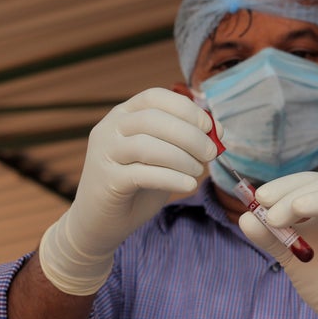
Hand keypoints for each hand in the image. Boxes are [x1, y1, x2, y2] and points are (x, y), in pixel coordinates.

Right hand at [40, 88, 219, 294]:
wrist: (100, 221)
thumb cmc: (137, 184)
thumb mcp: (162, 156)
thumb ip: (182, 140)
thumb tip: (217, 131)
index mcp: (123, 114)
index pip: (155, 97)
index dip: (186, 108)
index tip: (209, 126)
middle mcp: (110, 128)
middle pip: (153, 119)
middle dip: (190, 135)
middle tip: (211, 153)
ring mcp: (104, 153)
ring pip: (147, 145)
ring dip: (182, 157)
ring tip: (199, 171)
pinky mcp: (106, 180)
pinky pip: (143, 174)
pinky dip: (172, 178)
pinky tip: (189, 184)